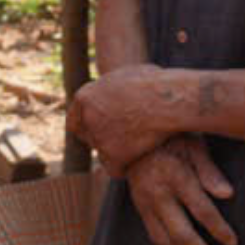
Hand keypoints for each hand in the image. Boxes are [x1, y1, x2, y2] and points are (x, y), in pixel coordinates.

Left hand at [66, 63, 190, 174]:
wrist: (169, 101)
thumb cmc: (155, 84)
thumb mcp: (125, 76)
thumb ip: (111, 89)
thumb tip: (111, 89)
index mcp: (85, 97)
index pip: (75, 120)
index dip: (87, 127)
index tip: (97, 132)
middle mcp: (87, 118)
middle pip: (88, 137)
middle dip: (102, 140)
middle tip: (120, 141)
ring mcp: (99, 138)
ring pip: (103, 153)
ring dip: (117, 153)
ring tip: (139, 147)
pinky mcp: (113, 156)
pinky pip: (116, 169)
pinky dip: (126, 168)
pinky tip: (138, 162)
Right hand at [121, 136, 234, 244]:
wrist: (131, 132)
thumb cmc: (172, 136)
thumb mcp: (194, 144)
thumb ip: (209, 170)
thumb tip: (227, 195)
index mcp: (175, 174)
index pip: (201, 209)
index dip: (218, 229)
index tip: (233, 242)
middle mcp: (157, 192)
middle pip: (181, 233)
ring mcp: (145, 202)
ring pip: (164, 240)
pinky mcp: (139, 208)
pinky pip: (154, 236)